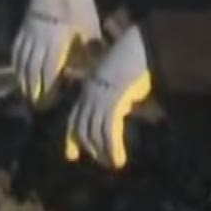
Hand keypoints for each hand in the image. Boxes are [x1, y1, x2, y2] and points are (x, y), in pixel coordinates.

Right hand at [11, 0, 100, 107]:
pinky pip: (16, 48)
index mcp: (56, 41)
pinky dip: (16, 62)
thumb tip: (87, 69)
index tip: (49, 102)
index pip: (48, 71)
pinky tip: (17, 69)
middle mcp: (38, 40)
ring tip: (26, 92)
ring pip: (21, 60)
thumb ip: (87, 49)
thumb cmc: (79, 1)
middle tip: (36, 104)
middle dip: (33, 88)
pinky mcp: (23, 25)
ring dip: (23, 78)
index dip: (47, 88)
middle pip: (32, 69)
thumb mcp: (89, 26)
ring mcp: (28, 33)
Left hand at [65, 25, 151, 169]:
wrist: (139, 46)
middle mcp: (90, 95)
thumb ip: (118, 93)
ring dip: (104, 152)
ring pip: (96, 133)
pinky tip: (119, 159)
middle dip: (91, 147)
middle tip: (102, 162)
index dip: (73, 138)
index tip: (71, 155)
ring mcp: (100, 99)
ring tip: (113, 164)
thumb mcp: (120, 77)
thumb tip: (125, 107)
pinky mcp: (113, 102)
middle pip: (84, 128)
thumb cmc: (133, 58)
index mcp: (90, 88)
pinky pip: (109, 131)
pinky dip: (113, 148)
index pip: (76, 118)